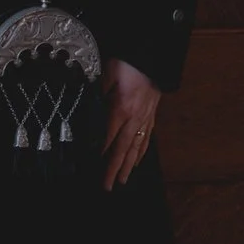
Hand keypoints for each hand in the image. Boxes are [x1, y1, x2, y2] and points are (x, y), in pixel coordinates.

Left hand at [99, 59, 161, 189]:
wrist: (152, 56)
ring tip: (123, 180)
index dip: (100, 153)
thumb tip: (91, 111)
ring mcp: (145, 118)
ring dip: (129, 165)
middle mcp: (134, 117)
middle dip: (115, 169)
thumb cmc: (128, 63)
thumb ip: (98, 95)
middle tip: (108, 186)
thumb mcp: (106, 75)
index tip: (94, 169)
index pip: (108, 137)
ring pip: (136, 147)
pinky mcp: (151, 115)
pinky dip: (141, 151)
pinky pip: (146, 137)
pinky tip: (137, 160)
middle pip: (122, 148)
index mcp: (121, 108)